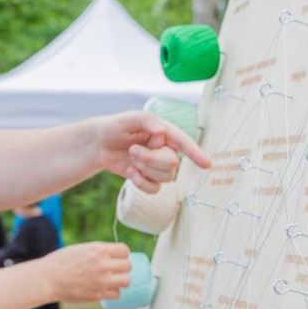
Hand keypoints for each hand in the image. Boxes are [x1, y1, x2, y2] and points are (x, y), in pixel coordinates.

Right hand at [42, 242, 131, 301]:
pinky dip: (112, 292)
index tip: (118, 258)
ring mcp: (102, 281)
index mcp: (99, 250)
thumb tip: (112, 256)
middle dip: (123, 268)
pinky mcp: (98, 295)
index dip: (123, 254)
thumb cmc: (61, 262)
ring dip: (121, 281)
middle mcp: (103, 264)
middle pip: (128, 266)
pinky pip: (116, 294)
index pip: (124, 250)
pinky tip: (104, 289)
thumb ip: (98, 252)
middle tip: (115, 270)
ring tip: (113, 281)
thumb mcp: (81, 249)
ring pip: (126, 281)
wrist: (48, 279)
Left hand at [94, 110, 211, 192]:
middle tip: (132, 149)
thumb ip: (145, 119)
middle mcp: (165, 149)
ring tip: (131, 157)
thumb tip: (160, 129)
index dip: (196, 153)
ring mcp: (158, 166)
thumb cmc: (116, 127)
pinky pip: (154, 190)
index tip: (206, 164)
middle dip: (150, 159)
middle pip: (172, 163)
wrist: (101, 144)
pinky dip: (140, 183)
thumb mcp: (129, 118)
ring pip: (166, 178)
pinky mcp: (149, 179)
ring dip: (145, 169)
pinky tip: (130, 172)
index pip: (184, 143)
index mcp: (165, 133)